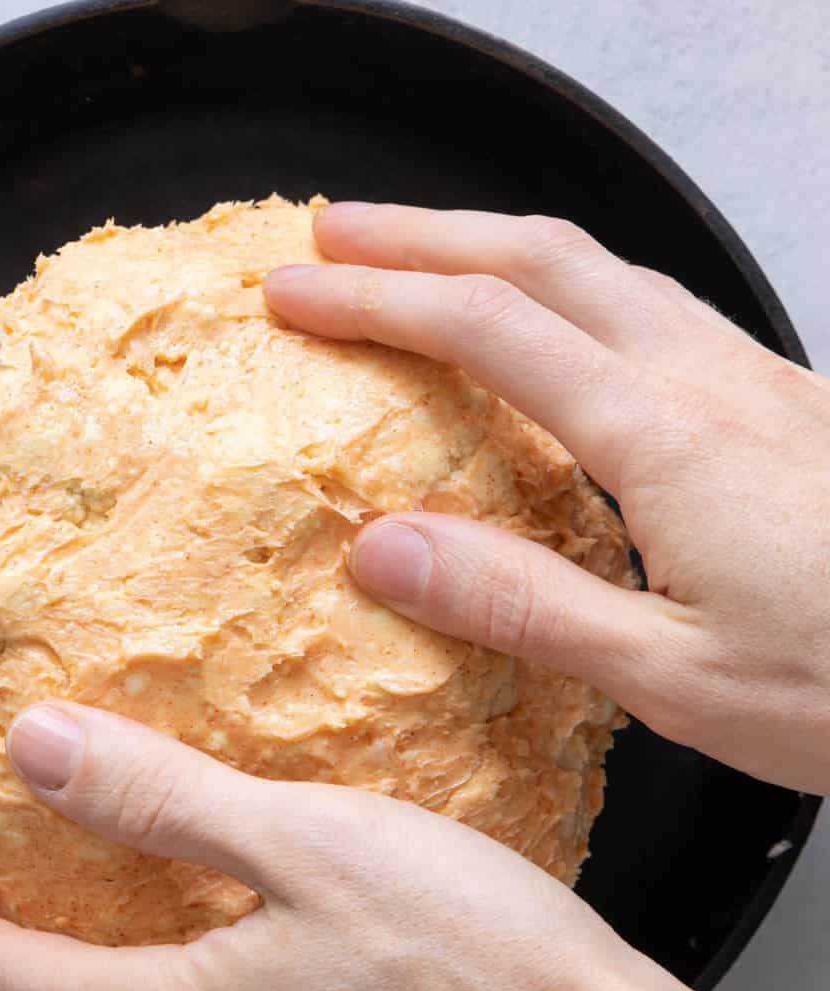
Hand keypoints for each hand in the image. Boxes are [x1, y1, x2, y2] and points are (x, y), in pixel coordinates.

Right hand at [266, 203, 829, 794]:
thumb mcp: (671, 677)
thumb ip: (520, 603)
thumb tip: (384, 547)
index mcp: (665, 440)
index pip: (486, 329)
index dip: (376, 300)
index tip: (292, 294)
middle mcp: (707, 382)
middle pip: (541, 257)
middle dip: (421, 235)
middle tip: (332, 235)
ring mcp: (750, 380)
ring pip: (601, 266)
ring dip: (491, 244)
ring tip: (417, 254)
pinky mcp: (777, 400)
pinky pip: (648, 304)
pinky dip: (564, 284)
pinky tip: (550, 316)